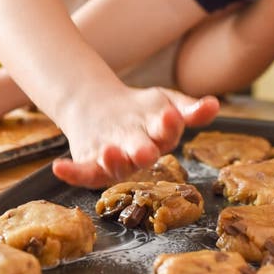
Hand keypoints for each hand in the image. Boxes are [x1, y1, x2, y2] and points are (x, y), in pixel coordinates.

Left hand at [52, 87, 218, 188]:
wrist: (101, 107)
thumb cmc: (142, 109)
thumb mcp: (166, 100)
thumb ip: (190, 107)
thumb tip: (215, 104)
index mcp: (162, 139)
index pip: (168, 133)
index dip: (168, 126)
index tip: (169, 115)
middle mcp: (139, 155)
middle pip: (142, 155)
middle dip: (142, 152)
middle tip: (144, 151)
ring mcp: (114, 162)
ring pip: (115, 167)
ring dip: (113, 161)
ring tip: (109, 151)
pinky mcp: (90, 165)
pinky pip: (82, 173)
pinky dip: (71, 174)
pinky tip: (59, 167)